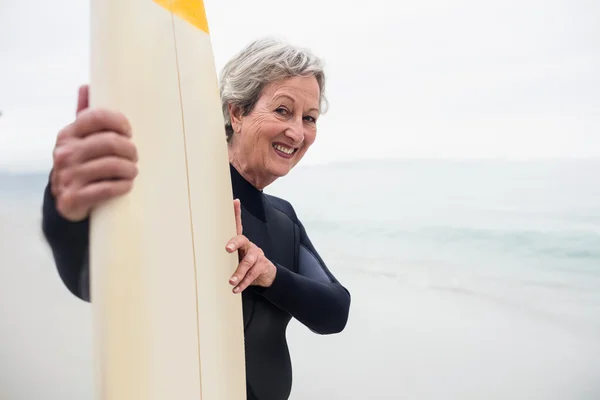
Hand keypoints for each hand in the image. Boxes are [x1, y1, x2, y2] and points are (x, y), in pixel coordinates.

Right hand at [51, 85, 138, 220]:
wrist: (66, 201)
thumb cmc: (81, 164)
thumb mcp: (79, 139)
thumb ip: (85, 116)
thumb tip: (86, 86)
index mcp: (68, 134)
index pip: (96, 117)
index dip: (119, 122)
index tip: (129, 132)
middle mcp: (65, 153)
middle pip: (110, 142)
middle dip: (130, 150)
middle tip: (135, 156)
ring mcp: (68, 175)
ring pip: (111, 166)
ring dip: (130, 169)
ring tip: (133, 171)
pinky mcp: (73, 197)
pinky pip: (106, 189)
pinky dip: (122, 186)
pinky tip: (127, 185)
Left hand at [226, 199, 276, 292]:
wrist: (265, 274)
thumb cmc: (244, 264)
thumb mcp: (234, 257)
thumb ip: (223, 254)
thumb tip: (199, 256)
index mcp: (240, 242)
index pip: (237, 224)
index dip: (236, 212)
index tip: (234, 202)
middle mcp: (249, 245)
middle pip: (242, 240)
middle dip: (234, 243)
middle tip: (227, 249)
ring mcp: (256, 255)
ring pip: (248, 262)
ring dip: (238, 273)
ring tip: (231, 282)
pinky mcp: (262, 266)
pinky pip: (252, 274)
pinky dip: (243, 283)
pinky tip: (236, 289)